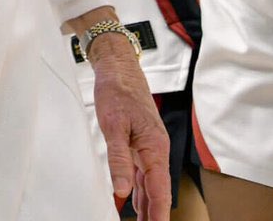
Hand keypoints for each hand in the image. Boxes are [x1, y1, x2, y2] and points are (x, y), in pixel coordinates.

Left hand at [89, 40, 171, 219]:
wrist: (118, 66)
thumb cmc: (117, 90)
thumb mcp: (113, 124)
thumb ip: (118, 158)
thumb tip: (121, 189)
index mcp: (154, 148)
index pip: (159, 191)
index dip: (158, 214)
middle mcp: (155, 150)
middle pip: (156, 192)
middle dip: (154, 215)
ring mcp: (147, 147)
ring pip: (149, 184)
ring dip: (146, 206)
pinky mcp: (138, 141)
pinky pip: (140, 172)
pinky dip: (138, 190)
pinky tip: (133, 201)